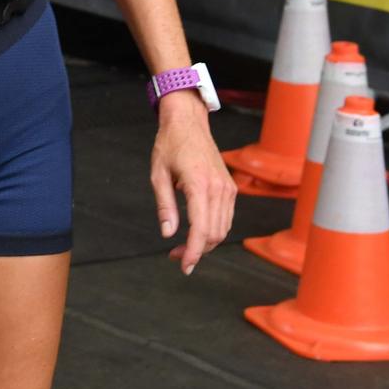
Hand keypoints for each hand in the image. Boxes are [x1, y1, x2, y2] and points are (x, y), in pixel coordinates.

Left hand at [149, 93, 235, 274]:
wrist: (188, 123)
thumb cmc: (169, 144)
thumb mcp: (158, 174)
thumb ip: (165, 206)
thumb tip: (168, 234)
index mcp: (199, 185)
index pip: (201, 229)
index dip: (194, 252)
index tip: (184, 265)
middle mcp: (219, 189)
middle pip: (214, 234)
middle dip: (197, 251)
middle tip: (175, 256)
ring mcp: (228, 189)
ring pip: (223, 229)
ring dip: (206, 244)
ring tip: (182, 248)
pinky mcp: (230, 188)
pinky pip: (225, 218)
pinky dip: (213, 231)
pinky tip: (196, 233)